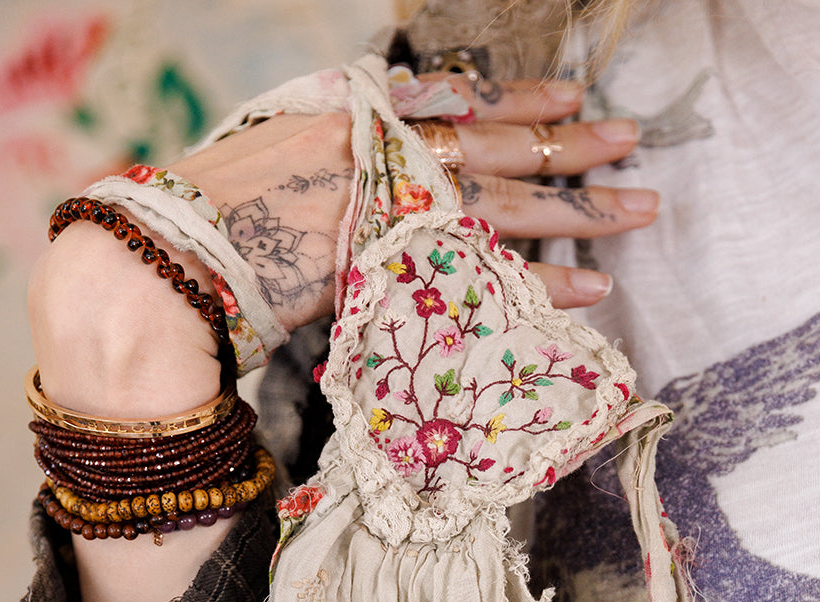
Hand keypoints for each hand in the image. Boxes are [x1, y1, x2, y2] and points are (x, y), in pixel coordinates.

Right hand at [29, 76, 657, 416]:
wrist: (182, 253)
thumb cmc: (224, 211)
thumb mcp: (288, 145)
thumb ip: (351, 144)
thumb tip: (396, 150)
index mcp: (367, 114)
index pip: (464, 100)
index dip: (524, 99)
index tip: (574, 94)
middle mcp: (392, 151)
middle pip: (503, 146)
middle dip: (573, 147)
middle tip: (632, 149)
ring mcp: (403, 208)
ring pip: (511, 203)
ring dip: (580, 211)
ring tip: (637, 215)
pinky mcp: (408, 267)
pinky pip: (490, 272)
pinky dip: (541, 280)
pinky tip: (591, 289)